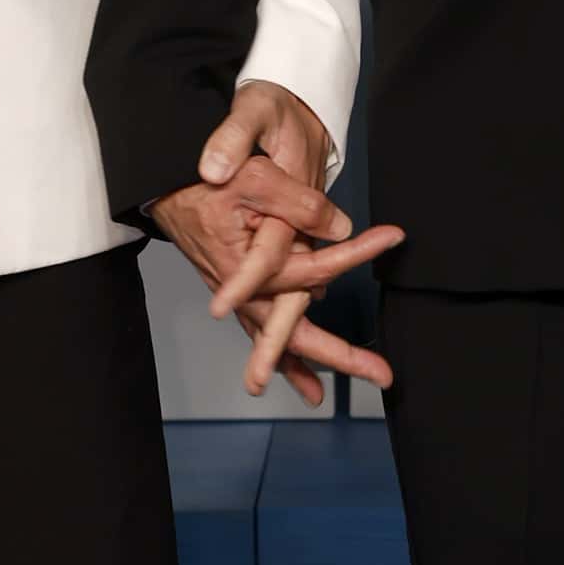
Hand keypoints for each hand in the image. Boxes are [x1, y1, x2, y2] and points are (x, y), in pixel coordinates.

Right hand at [149, 82, 404, 405]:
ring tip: (345, 388)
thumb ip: (295, 203)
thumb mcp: (254, 177)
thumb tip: (337, 228)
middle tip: (382, 375)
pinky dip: (286, 357)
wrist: (170, 179)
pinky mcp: (239, 293)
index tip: (393, 235)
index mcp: (246, 263)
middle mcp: (242, 291)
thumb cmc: (208, 176)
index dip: (356, 252)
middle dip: (339, 356)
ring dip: (312, 364)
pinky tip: (305, 382)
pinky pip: (265, 331)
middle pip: (294, 332)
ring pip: (279, 340)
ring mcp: (240, 296)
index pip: (312, 265)